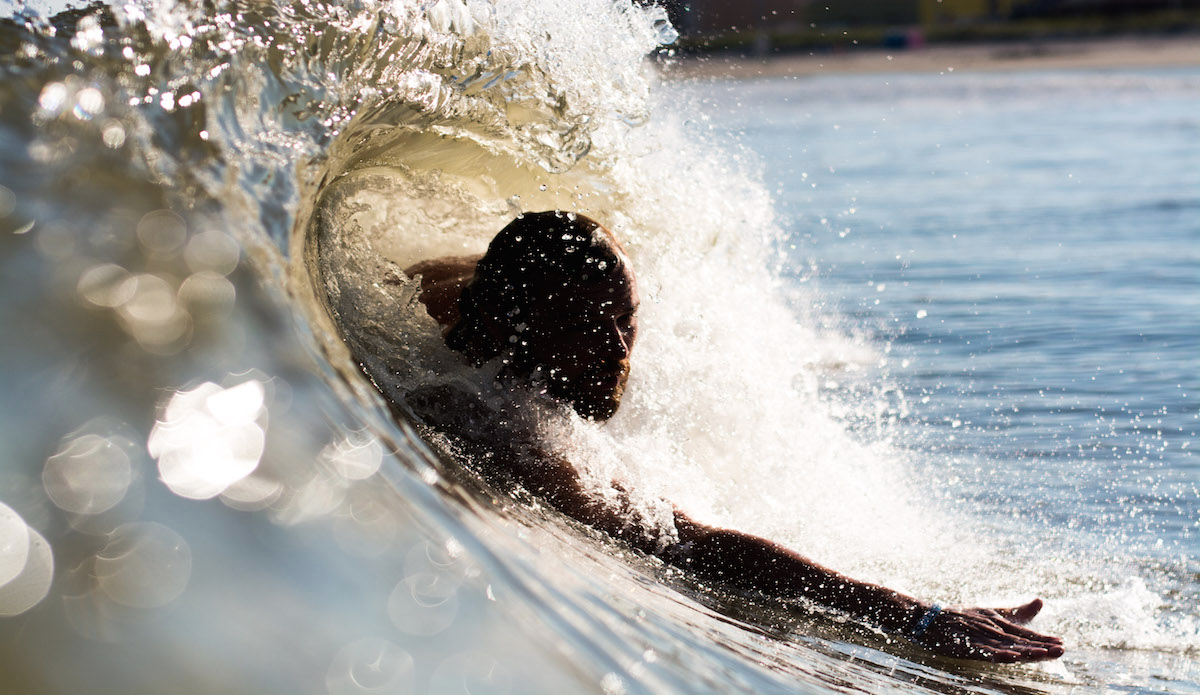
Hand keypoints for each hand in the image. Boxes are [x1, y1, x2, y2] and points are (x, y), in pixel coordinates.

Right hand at [911, 599, 1063, 662]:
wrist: (930, 618)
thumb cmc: (963, 616)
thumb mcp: (991, 611)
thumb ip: (1016, 611)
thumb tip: (1041, 600)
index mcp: (998, 622)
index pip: (1024, 632)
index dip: (1043, 638)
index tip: (1061, 642)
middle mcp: (991, 629)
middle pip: (1019, 640)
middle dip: (1040, 645)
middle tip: (1060, 649)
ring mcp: (979, 637)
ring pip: (1005, 646)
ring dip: (1024, 651)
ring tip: (1042, 654)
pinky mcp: (966, 646)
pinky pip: (983, 651)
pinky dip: (996, 654)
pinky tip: (1009, 658)